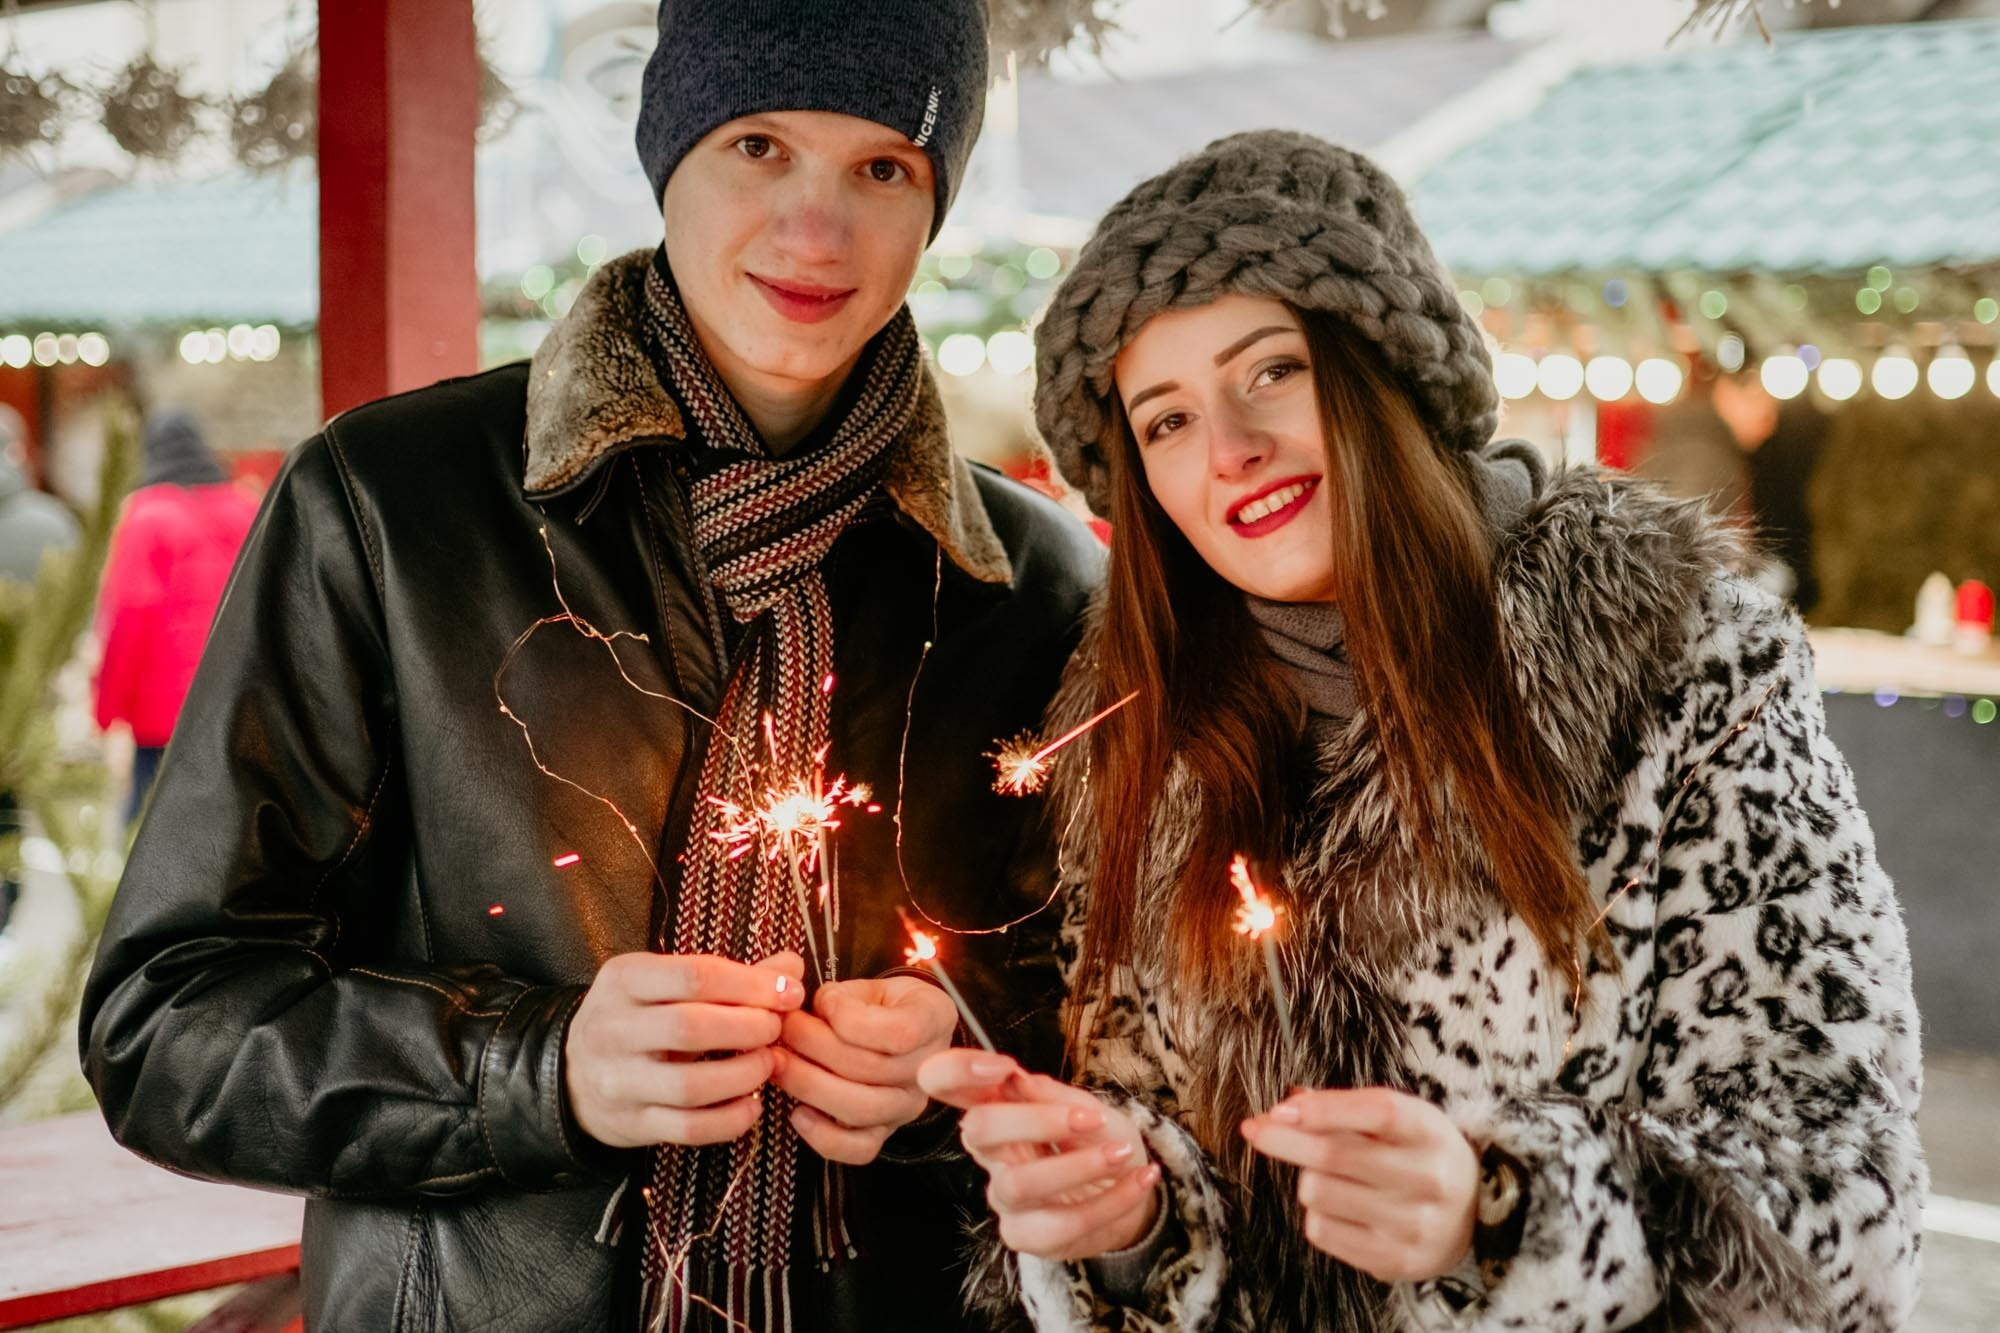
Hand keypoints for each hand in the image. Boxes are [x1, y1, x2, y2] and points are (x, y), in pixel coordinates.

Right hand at [563, 951, 804, 1148]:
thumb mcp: (665, 982)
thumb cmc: (636, 1017)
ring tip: (768, 1064)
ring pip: (690, 1084)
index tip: (788, 992)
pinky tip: (751, 1105)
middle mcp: (613, 1029)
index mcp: (624, 980)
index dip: (751, 984)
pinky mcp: (630, 1123)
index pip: (695, 976)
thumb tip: (789, 966)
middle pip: (691, 1027)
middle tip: (776, 1028)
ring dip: (743, 1075)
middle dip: (749, 1028)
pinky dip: (729, 1120)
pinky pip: (688, 1128)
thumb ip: (730, 975)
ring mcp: (618, 1081)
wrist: (571, 1072)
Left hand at [770, 975, 956, 1164]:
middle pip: (870, 1071)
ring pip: (859, 1109)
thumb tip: (804, 1016)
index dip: (851, 1019)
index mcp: (932, 1020)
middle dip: (813, 1046)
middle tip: (783, 1028)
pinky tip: (798, 1112)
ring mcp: (907, 1105)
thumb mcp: (869, 986)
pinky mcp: (885, 1131)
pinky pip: (858, 1149)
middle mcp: (928, 1070)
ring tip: (780, 1063)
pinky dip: (823, 1135)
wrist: (896, 1027)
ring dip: (808, 1085)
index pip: (900, 1033)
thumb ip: (842, 997)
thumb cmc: (880, 1005)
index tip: (823, 1002)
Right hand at [919, 1049, 1160, 1261]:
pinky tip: (1140, 1180)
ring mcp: (1003, 1195)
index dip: (957, 1070)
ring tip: (1121, 1154)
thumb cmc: (1099, 1137)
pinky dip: (1111, 1201)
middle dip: (1035, 1120)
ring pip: (1017, 1184)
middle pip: (977, 1129)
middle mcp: (990, 1150)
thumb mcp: (1087, 1105)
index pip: (944, 1082)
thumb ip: (1050, 1095)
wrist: (1128, 1185)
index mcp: (994, 1105)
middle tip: (1090, 1117)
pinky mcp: (1025, 1235)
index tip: (1003, 1067)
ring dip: (1078, 1167)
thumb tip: (1013, 1078)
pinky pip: (1060, 1224)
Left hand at [1241, 1087, 1477, 1282]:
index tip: (1280, 1109)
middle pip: (1334, 1154)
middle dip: (1284, 1138)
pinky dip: (1316, 1214)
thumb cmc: (1418, 1153)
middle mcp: (1428, 1177)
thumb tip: (1285, 1108)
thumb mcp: (1399, 1119)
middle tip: (1257, 1129)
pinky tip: (1337, 1208)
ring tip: (1327, 1177)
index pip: (1376, 1111)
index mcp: (1429, 1131)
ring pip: (1319, 1192)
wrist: (1476, 1214)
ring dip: (1307, 1179)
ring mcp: (1414, 1224)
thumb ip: (1344, 1108)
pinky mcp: (1396, 1260)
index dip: (1323, 1109)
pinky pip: (1322, 1231)